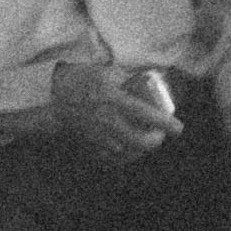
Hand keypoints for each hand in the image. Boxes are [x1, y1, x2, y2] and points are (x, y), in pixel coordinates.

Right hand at [42, 60, 175, 160]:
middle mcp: (107, 120)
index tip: (178, 128)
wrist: (52, 98)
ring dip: (140, 149)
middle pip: (139, 142)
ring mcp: (97, 136)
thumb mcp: (106, 72)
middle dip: (155, 141)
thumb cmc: (81, 80)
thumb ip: (128, 79)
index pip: (145, 114)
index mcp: (113, 99)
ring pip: (127, 153)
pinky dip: (124, 155)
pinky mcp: (89, 145)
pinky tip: (129, 149)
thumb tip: (152, 81)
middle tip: (160, 134)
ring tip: (146, 140)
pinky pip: (111, 158)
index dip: (165, 123)